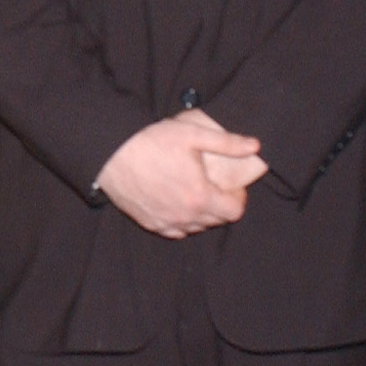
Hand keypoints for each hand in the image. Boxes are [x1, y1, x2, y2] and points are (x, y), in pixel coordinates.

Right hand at [95, 111, 263, 239]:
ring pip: (195, 228)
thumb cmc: (151, 142)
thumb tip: (255, 146)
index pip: (234, 212)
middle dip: (220, 205)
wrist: (111, 154)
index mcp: (200, 197)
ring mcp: (166, 222)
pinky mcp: (150, 223)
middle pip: (216, 221)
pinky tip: (175, 202)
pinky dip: (181, 221)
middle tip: (212, 186)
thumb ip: (227, 143)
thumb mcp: (192, 134)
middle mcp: (185, 216)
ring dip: (201, 214)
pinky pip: (174, 231)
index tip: (231, 187)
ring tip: (194, 192)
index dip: (238, 199)